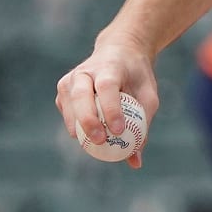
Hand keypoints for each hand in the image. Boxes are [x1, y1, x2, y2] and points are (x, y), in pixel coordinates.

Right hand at [55, 32, 158, 169]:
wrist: (120, 50)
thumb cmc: (137, 75)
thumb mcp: (149, 94)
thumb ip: (143, 124)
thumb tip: (135, 162)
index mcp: (110, 66)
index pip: (107, 86)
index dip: (111, 109)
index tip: (119, 131)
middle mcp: (86, 70)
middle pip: (81, 95)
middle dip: (88, 121)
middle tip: (100, 142)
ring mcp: (70, 79)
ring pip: (69, 106)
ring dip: (79, 127)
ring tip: (97, 141)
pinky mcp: (62, 90)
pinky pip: (67, 113)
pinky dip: (77, 125)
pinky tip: (91, 131)